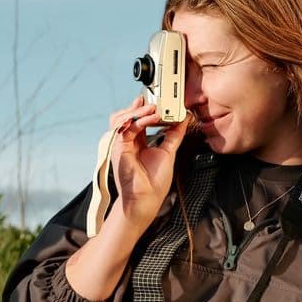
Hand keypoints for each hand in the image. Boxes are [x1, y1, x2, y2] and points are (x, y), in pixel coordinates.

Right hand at [106, 95, 191, 227]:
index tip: (159, 101)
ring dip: (138, 110)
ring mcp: (121, 144)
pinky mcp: (118, 148)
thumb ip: (173, 134)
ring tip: (154, 109)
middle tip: (157, 101)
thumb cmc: (154, 183)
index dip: (145, 108)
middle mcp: (126, 142)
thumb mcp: (168, 152)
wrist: (146, 200)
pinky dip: (138, 120)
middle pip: (127, 115)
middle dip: (141, 105)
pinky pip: (124, 128)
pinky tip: (151, 118)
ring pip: (122, 118)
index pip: (138, 118)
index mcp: (137, 142)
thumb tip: (183, 119)